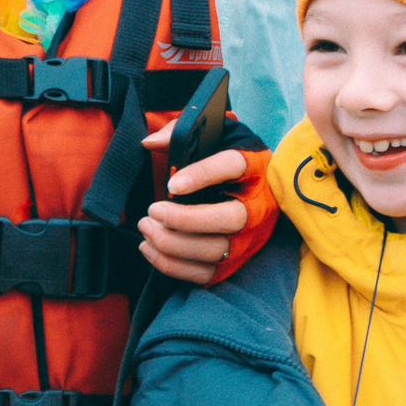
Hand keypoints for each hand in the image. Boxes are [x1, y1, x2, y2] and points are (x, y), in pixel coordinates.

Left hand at [138, 122, 252, 285]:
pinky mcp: (233, 262)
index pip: (232, 166)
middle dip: (185, 219)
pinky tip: (149, 247)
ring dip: (173, 243)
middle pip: (229, 219)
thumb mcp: (215, 137)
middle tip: (153, 210)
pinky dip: (171, 264)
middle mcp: (258, 206)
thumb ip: (180, 133)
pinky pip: (203, 272)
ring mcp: (248, 238)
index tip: (171, 184)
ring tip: (146, 227)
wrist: (259, 194)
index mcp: (253, 166)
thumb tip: (150, 143)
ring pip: (214, 250)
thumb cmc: (229, 164)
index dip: (202, 175)